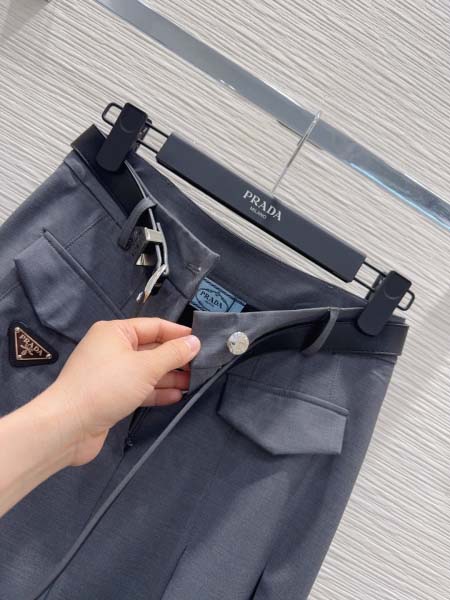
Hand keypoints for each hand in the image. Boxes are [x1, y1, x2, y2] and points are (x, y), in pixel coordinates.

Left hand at [44, 318, 200, 466]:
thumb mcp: (145, 367)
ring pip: (147, 370)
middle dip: (176, 358)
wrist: (68, 426)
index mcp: (115, 332)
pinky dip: (156, 391)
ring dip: (169, 377)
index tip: (203, 341)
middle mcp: (112, 349)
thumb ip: (173, 354)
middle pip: (152, 349)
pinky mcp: (111, 395)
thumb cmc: (106, 387)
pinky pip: (139, 388)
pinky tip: (176, 396)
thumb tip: (194, 342)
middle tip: (203, 366)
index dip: (179, 334)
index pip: (154, 326)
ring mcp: (111, 373)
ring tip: (194, 383)